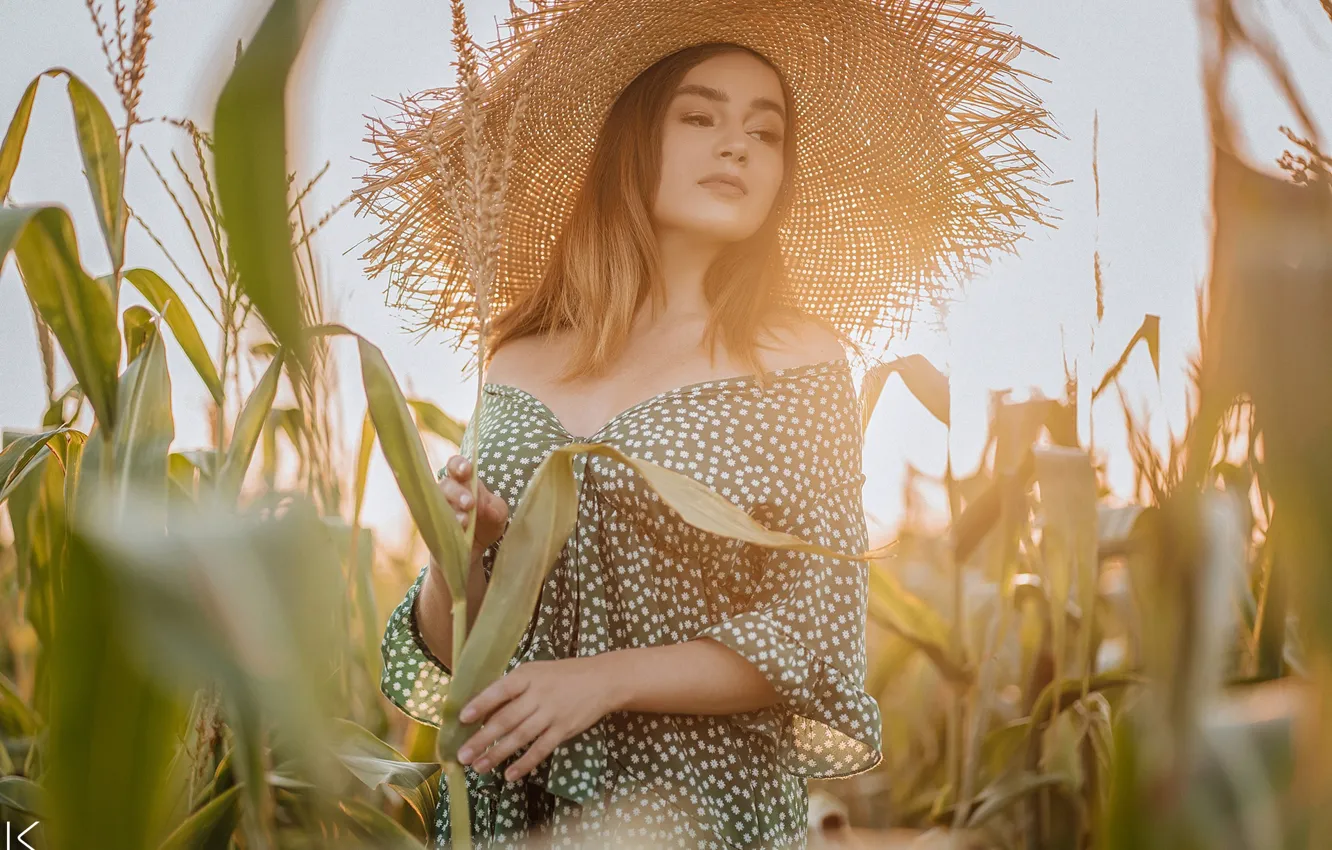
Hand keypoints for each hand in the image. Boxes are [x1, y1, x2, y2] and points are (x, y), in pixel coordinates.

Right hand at [437, 453, 508, 561]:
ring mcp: (437, 510)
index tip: (466, 470)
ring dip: (451, 511)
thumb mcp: (498, 514)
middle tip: (470, 503)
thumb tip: (481, 506)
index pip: (455, 465)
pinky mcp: (432, 528)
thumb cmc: (487, 523)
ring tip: (465, 521)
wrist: (476, 551)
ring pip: (437, 504)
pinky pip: (432, 524)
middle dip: (457, 492)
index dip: (458, 465)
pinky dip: (444, 527)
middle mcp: (447, 492)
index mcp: (464, 481)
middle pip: (445, 484)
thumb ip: (494, 508)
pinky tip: (455, 532)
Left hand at [454, 656, 623, 781]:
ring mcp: (552, 713)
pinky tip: (510, 774)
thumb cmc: (562, 675)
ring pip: (520, 737)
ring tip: (479, 767)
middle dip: (482, 739)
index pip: (500, 690)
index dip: (481, 704)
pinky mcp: (564, 730)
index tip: (463, 719)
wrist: (602, 680)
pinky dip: (525, 763)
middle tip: (463, 756)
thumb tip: (484, 712)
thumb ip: (513, 689)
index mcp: (528, 675)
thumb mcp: (536, 672)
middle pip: (506, 719)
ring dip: (497, 754)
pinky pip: (541, 749)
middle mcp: (539, 694)